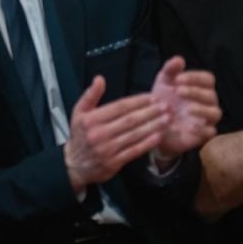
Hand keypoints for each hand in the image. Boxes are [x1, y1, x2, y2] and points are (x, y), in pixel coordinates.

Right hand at [64, 75, 166, 191]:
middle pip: (130, 120)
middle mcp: (99, 133)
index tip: (152, 97)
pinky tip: (159, 136)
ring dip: (153, 126)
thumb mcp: (78, 112)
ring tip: (167, 119)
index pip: (119, 107)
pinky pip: (134, 150)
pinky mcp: (114, 162)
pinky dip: (147, 143)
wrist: (75, 164)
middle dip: (150, 112)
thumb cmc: (80, 135)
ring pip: (135, 135)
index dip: (138, 101)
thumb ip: (90, 95)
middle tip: (166, 106)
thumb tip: (99, 79)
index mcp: (91, 119)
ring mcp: (108, 148)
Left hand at [150, 56, 221, 160]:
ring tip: (188, 109)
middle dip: (195, 92)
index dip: (195, 77)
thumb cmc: (163, 99)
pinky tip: (190, 127)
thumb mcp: (163, 83)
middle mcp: (207, 102)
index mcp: (200, 87)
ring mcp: (206, 118)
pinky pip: (210, 132)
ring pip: (215, 113)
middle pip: (211, 95)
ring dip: (202, 110)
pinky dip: (203, 129)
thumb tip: (179, 59)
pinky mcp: (203, 134)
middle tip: (178, 91)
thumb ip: (170, 70)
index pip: (207, 79)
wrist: (154, 123)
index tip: (177, 79)